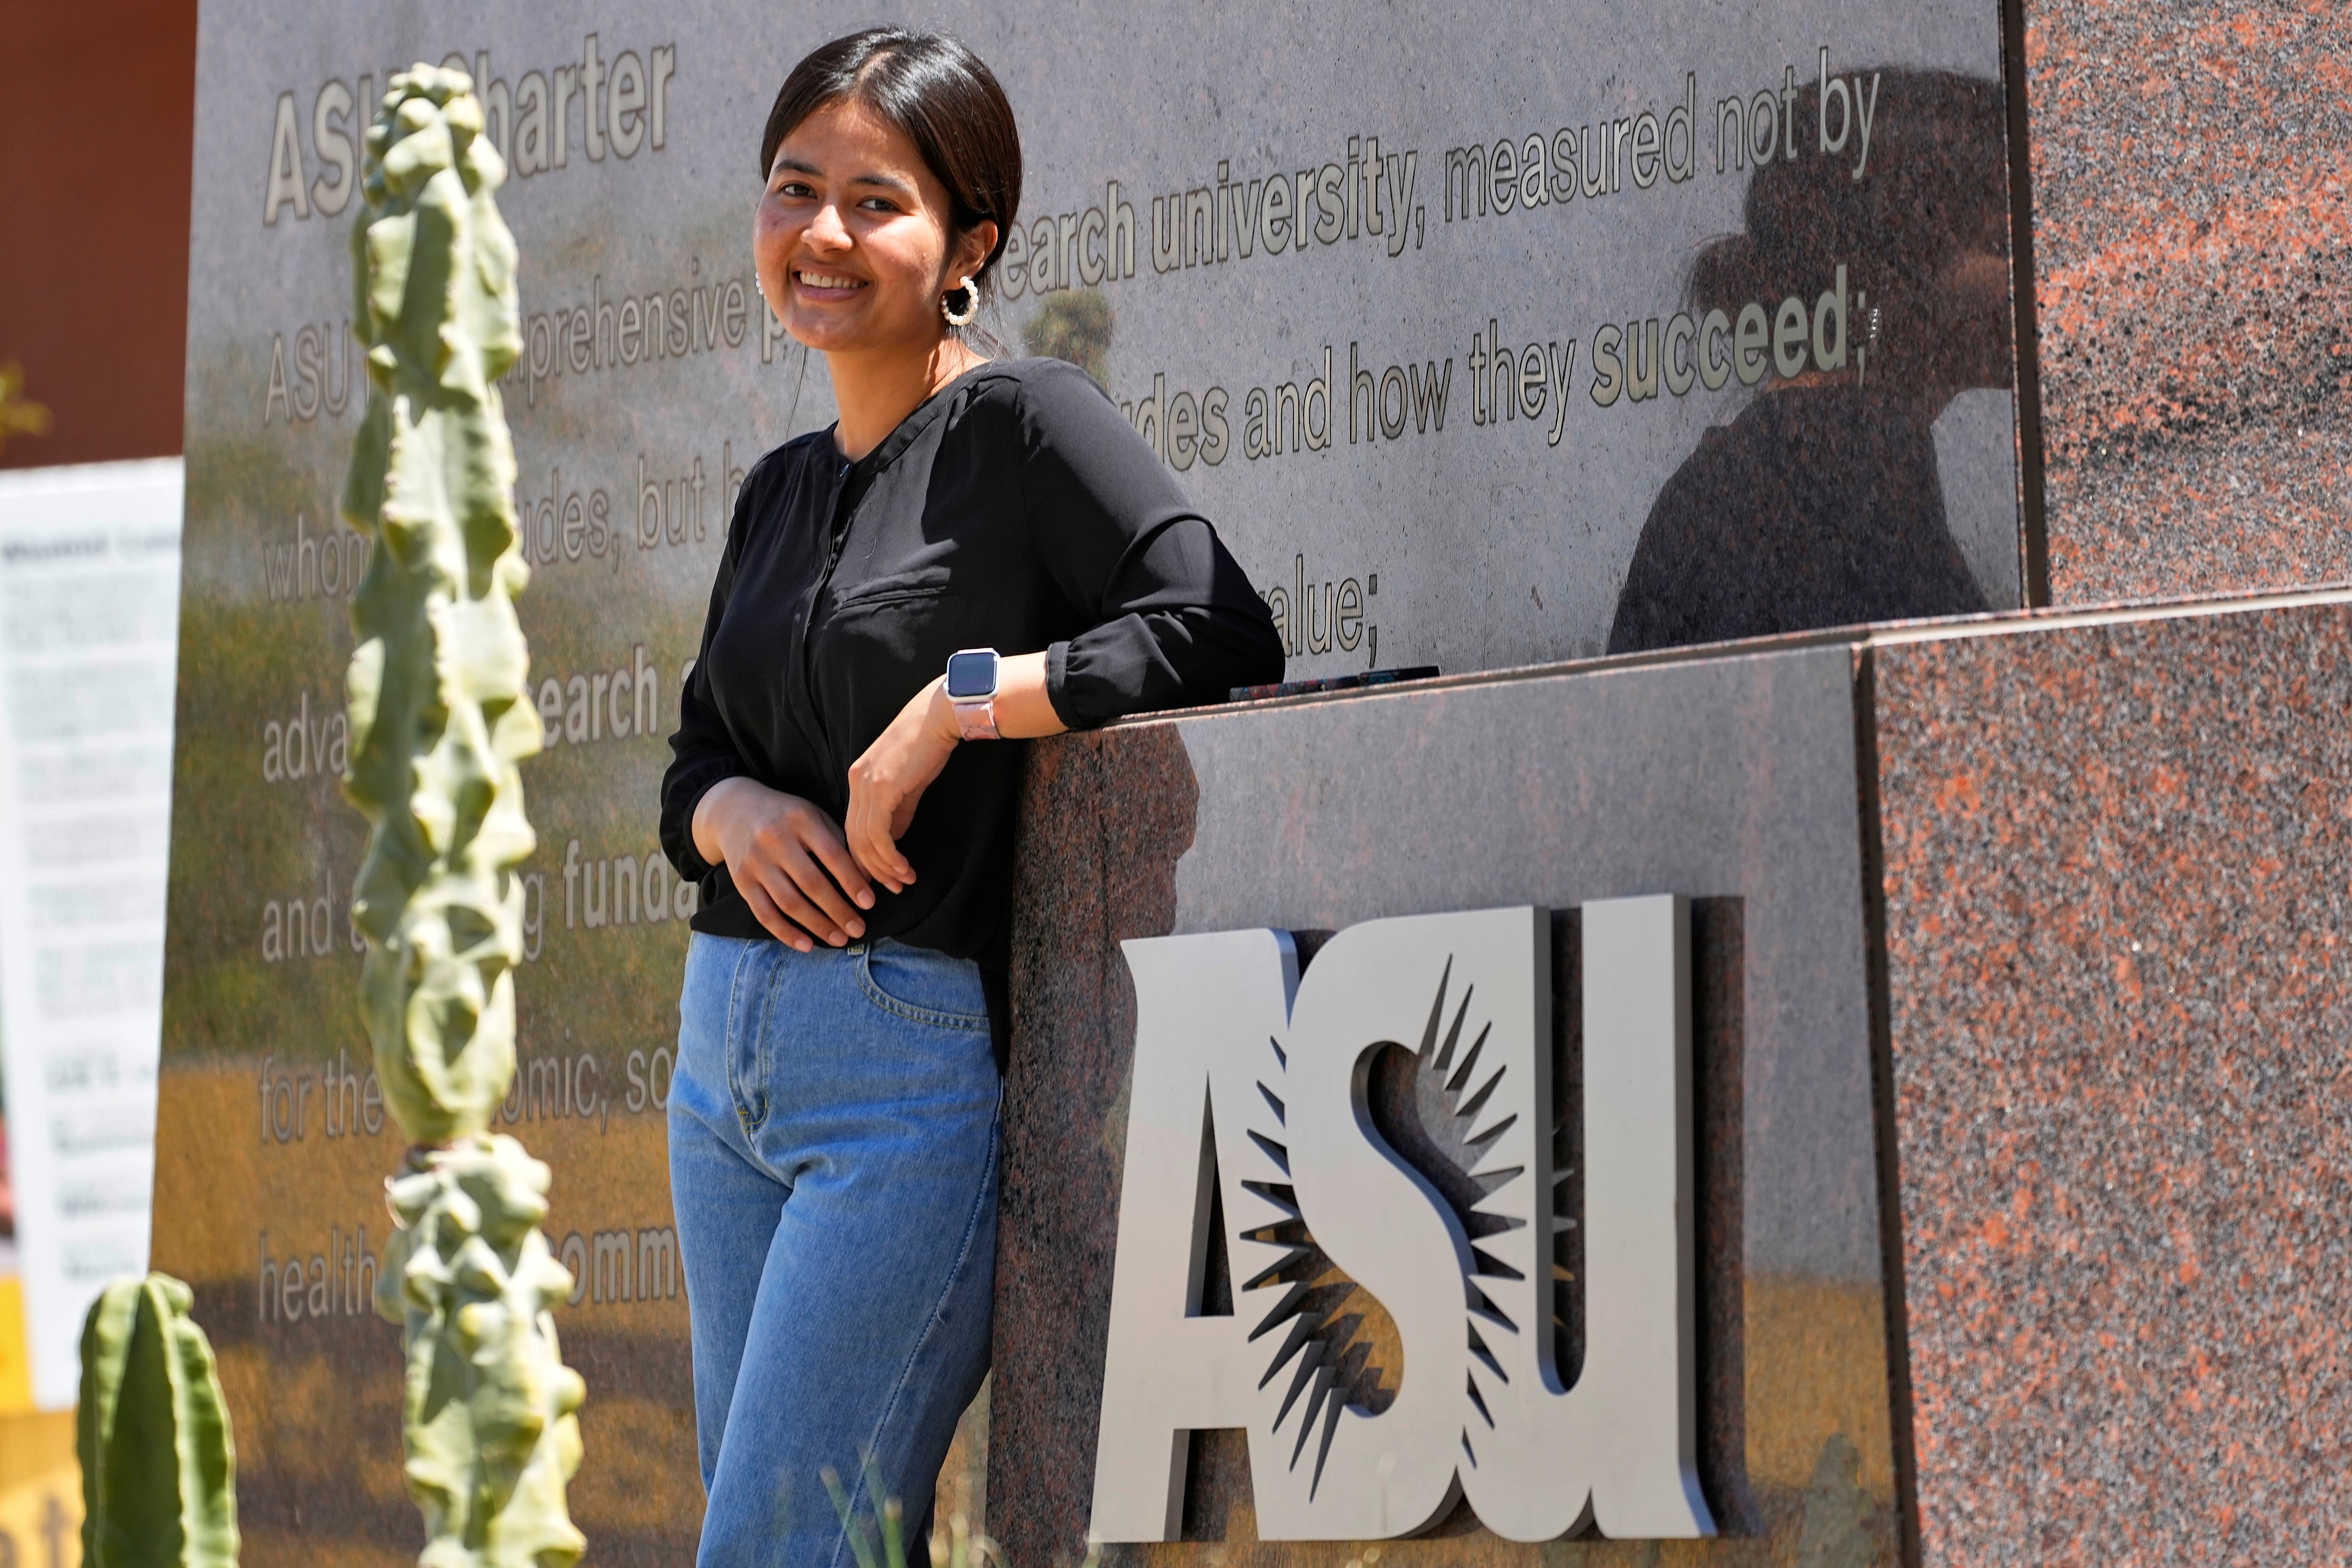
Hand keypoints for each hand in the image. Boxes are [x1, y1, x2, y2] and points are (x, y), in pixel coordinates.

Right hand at [692, 778, 873, 951]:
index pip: (832, 855)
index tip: (869, 903)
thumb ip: (839, 842)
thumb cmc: (787, 817)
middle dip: (838, 911)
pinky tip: (807, 945)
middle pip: (811, 883)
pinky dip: (786, 933)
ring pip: (789, 902)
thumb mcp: (814, 816)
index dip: (852, 882)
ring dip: (817, 925)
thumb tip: (867, 881)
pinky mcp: (741, 881)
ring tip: (840, 939)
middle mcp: (774, 839)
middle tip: (858, 929)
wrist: (733, 810)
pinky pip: (764, 913)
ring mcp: (755, 861)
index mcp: (800, 819)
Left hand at [844, 678, 961, 893]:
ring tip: (903, 883)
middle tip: (892, 889)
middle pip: (853, 838)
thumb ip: (897, 810)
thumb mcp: (908, 783)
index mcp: (859, 778)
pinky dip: (889, 857)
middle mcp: (856, 782)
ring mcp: (866, 785)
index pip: (853, 827)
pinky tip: (904, 868)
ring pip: (864, 841)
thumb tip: (893, 840)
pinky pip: (878, 834)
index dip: (865, 857)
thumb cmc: (929, 745)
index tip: (881, 877)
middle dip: (871, 869)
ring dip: (883, 868)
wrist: (941, 716)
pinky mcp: (881, 789)